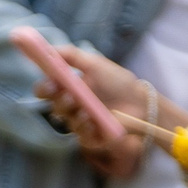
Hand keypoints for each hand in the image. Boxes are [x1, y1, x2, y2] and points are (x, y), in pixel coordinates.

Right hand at [42, 47, 149, 178]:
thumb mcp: (95, 64)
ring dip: (72, 113)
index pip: (46, 90)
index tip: (50, 82)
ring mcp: (81, 123)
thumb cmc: (119, 83)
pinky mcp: (92, 138)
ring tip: (83, 107)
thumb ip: (71, 55)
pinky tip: (92, 122)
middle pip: (53, 106)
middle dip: (57, 100)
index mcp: (69, 89)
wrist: (143, 102)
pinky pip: (81, 137)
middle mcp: (72, 107)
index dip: (43, 87)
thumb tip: (49, 48)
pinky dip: (85, 128)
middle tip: (65, 93)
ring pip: (66, 121)